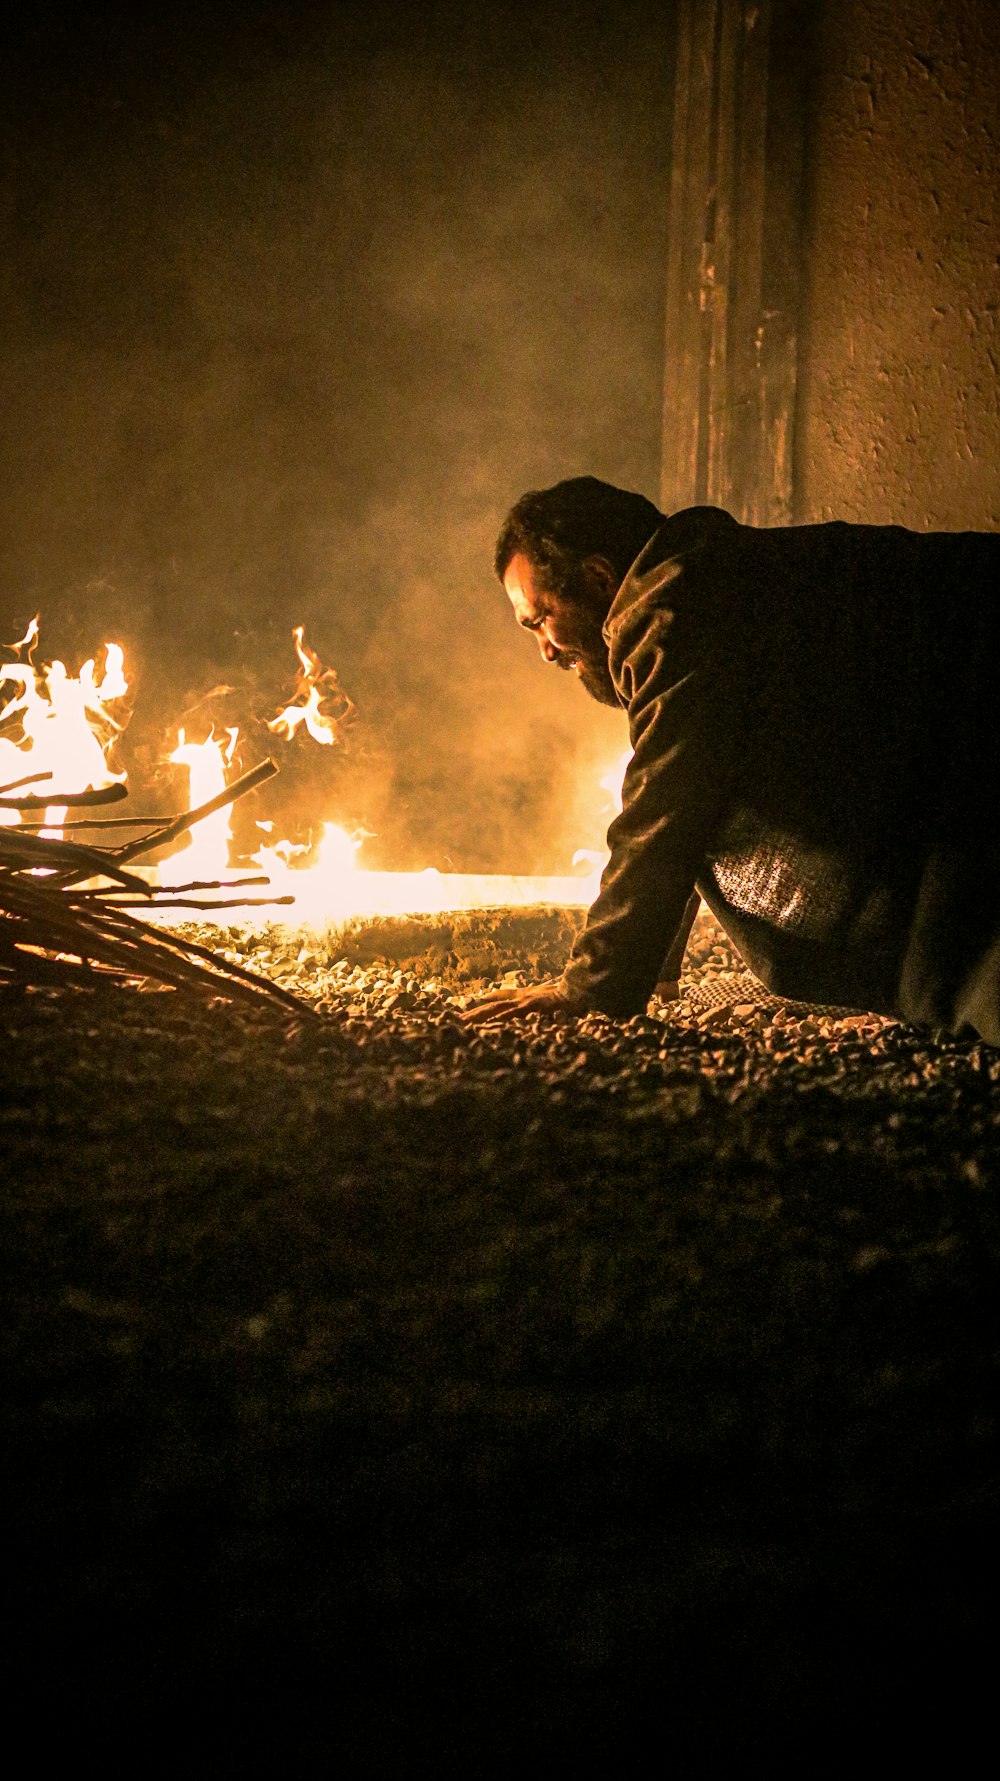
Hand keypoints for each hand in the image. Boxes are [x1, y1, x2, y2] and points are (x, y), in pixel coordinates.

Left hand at [457, 977, 584, 1025]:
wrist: (582, 988)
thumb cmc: (573, 993)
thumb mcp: (559, 995)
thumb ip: (553, 996)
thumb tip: (556, 996)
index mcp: (529, 994)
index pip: (505, 995)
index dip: (491, 998)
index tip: (477, 1000)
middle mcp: (524, 996)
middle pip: (494, 1004)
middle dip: (476, 1012)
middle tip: (459, 1019)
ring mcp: (526, 1002)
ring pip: (496, 1010)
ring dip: (479, 1017)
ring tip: (463, 1023)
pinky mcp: (531, 1008)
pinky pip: (510, 1015)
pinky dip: (497, 1020)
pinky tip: (486, 1026)